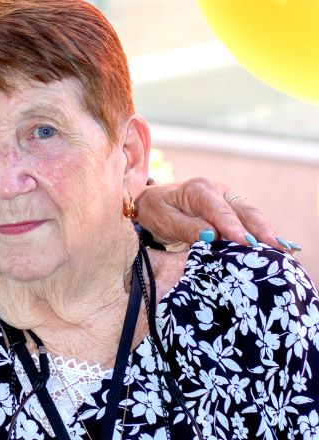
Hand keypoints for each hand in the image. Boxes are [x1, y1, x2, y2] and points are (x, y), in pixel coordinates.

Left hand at [136, 177, 295, 251]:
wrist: (154, 203)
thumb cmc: (157, 211)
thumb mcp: (163, 219)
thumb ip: (186, 227)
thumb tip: (211, 236)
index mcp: (199, 189)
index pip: (220, 211)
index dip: (235, 228)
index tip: (247, 244)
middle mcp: (218, 190)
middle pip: (244, 210)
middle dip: (261, 229)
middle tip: (277, 247)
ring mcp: (228, 198)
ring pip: (251, 215)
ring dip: (267, 232)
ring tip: (284, 250)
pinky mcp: (233, 209)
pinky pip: (250, 221)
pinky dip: (263, 233)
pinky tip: (277, 247)